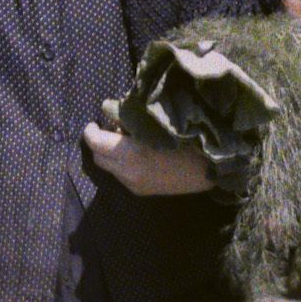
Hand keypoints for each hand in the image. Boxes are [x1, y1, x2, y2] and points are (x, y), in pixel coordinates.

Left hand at [82, 122, 213, 195]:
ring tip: (124, 140)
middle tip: (109, 129)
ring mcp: (134, 185)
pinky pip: (121, 176)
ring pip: (109, 169)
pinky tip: (136, 153)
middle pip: (98, 158)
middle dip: (98, 143)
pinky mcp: (141, 192)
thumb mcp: (156, 122)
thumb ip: (129, 116)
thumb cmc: (187, 139)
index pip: (96, 143)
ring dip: (110, 154)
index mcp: (130, 153)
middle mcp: (127, 173)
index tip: (94, 122)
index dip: (91, 131)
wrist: (210, 170)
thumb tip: (109, 110)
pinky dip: (121, 163)